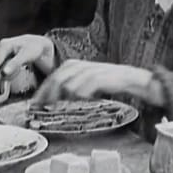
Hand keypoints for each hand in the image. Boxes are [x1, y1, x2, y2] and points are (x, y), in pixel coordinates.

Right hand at [0, 35, 54, 87]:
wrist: (38, 43)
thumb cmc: (33, 47)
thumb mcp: (25, 55)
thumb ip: (14, 64)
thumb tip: (4, 72)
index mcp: (5, 45)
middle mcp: (1, 48)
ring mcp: (2, 53)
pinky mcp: (5, 58)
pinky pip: (2, 68)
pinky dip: (2, 77)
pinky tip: (1, 87)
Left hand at [31, 59, 153, 104]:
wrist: (137, 80)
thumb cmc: (113, 83)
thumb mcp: (90, 83)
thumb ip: (75, 88)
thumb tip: (57, 100)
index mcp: (79, 66)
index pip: (56, 74)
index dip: (44, 88)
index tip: (35, 102)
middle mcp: (85, 66)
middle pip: (60, 75)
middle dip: (48, 91)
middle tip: (42, 106)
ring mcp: (96, 70)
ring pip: (73, 79)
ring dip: (62, 93)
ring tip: (56, 105)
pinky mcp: (107, 76)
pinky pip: (90, 83)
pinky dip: (82, 91)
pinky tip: (78, 100)